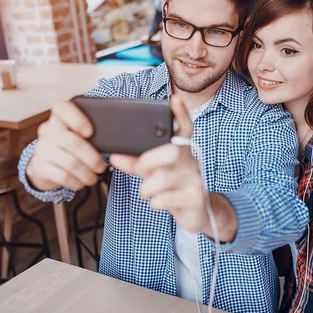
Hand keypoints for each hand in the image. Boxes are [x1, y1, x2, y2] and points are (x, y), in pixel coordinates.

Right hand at [26, 101, 106, 190]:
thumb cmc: (69, 148)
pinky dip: (76, 182)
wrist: (45, 166)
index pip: (62, 108)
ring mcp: (42, 148)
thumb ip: (91, 133)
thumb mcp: (77, 135)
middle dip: (92, 158)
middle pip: (72, 142)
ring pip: (69, 162)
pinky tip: (82, 183)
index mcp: (59, 118)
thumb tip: (117, 146)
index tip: (90, 132)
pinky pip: (62, 176)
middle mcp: (48, 130)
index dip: (77, 119)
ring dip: (86, 173)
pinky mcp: (39, 166)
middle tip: (101, 166)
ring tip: (94, 178)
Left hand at [110, 96, 235, 239]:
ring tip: (146, 192)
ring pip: (164, 178)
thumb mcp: (155, 173)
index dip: (181, 114)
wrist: (197, 213)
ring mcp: (195, 180)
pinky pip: (168, 198)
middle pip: (173, 151)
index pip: (185, 128)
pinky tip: (157, 203)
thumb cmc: (174, 188)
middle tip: (140, 169)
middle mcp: (192, 162)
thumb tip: (114, 155)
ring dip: (147, 187)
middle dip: (148, 161)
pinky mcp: (195, 199)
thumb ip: (136, 163)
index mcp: (183, 152)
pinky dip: (155, 202)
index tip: (174, 99)